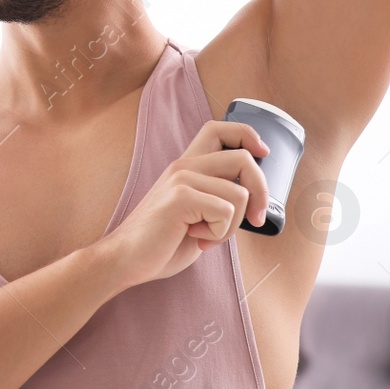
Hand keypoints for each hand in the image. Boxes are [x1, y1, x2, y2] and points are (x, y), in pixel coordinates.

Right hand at [97, 120, 270, 289]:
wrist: (126, 259)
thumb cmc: (161, 242)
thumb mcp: (196, 214)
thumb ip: (217, 198)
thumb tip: (253, 199)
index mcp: (187, 167)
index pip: (219, 129)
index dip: (247, 135)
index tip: (263, 153)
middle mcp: (183, 166)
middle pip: (243, 158)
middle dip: (261, 191)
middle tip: (254, 219)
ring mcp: (181, 179)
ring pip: (239, 193)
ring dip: (233, 225)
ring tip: (207, 236)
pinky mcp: (180, 197)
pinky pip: (225, 211)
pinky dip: (219, 233)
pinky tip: (196, 237)